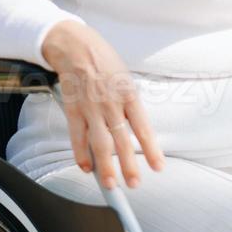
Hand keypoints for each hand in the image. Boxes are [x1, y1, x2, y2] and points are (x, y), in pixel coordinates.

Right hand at [40, 20, 164, 189]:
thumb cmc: (105, 62)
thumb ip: (130, 104)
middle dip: (129, 166)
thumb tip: (136, 129)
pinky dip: (81, 154)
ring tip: (111, 184)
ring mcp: (91, 109)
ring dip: (105, 167)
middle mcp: (111, 105)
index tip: (158, 167)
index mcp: (129, 96)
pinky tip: (86, 167)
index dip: (151, 150)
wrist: (77, 47)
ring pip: (100, 144)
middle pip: (122, 141)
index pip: (143, 129)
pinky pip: (77, 136)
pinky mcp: (73, 110)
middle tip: (134, 184)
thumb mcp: (127, 79)